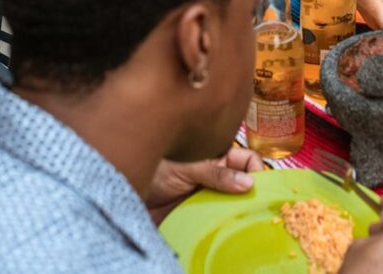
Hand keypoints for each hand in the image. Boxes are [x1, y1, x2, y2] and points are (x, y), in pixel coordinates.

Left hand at [145, 148, 263, 223]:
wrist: (123, 195)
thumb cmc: (153, 171)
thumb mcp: (187, 169)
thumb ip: (216, 174)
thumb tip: (249, 183)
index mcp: (216, 156)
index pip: (246, 159)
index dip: (256, 168)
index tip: (259, 183)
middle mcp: (217, 176)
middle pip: (246, 182)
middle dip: (254, 191)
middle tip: (258, 202)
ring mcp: (210, 196)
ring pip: (236, 202)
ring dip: (240, 209)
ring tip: (245, 216)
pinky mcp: (201, 216)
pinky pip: (221, 220)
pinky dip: (227, 224)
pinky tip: (229, 226)